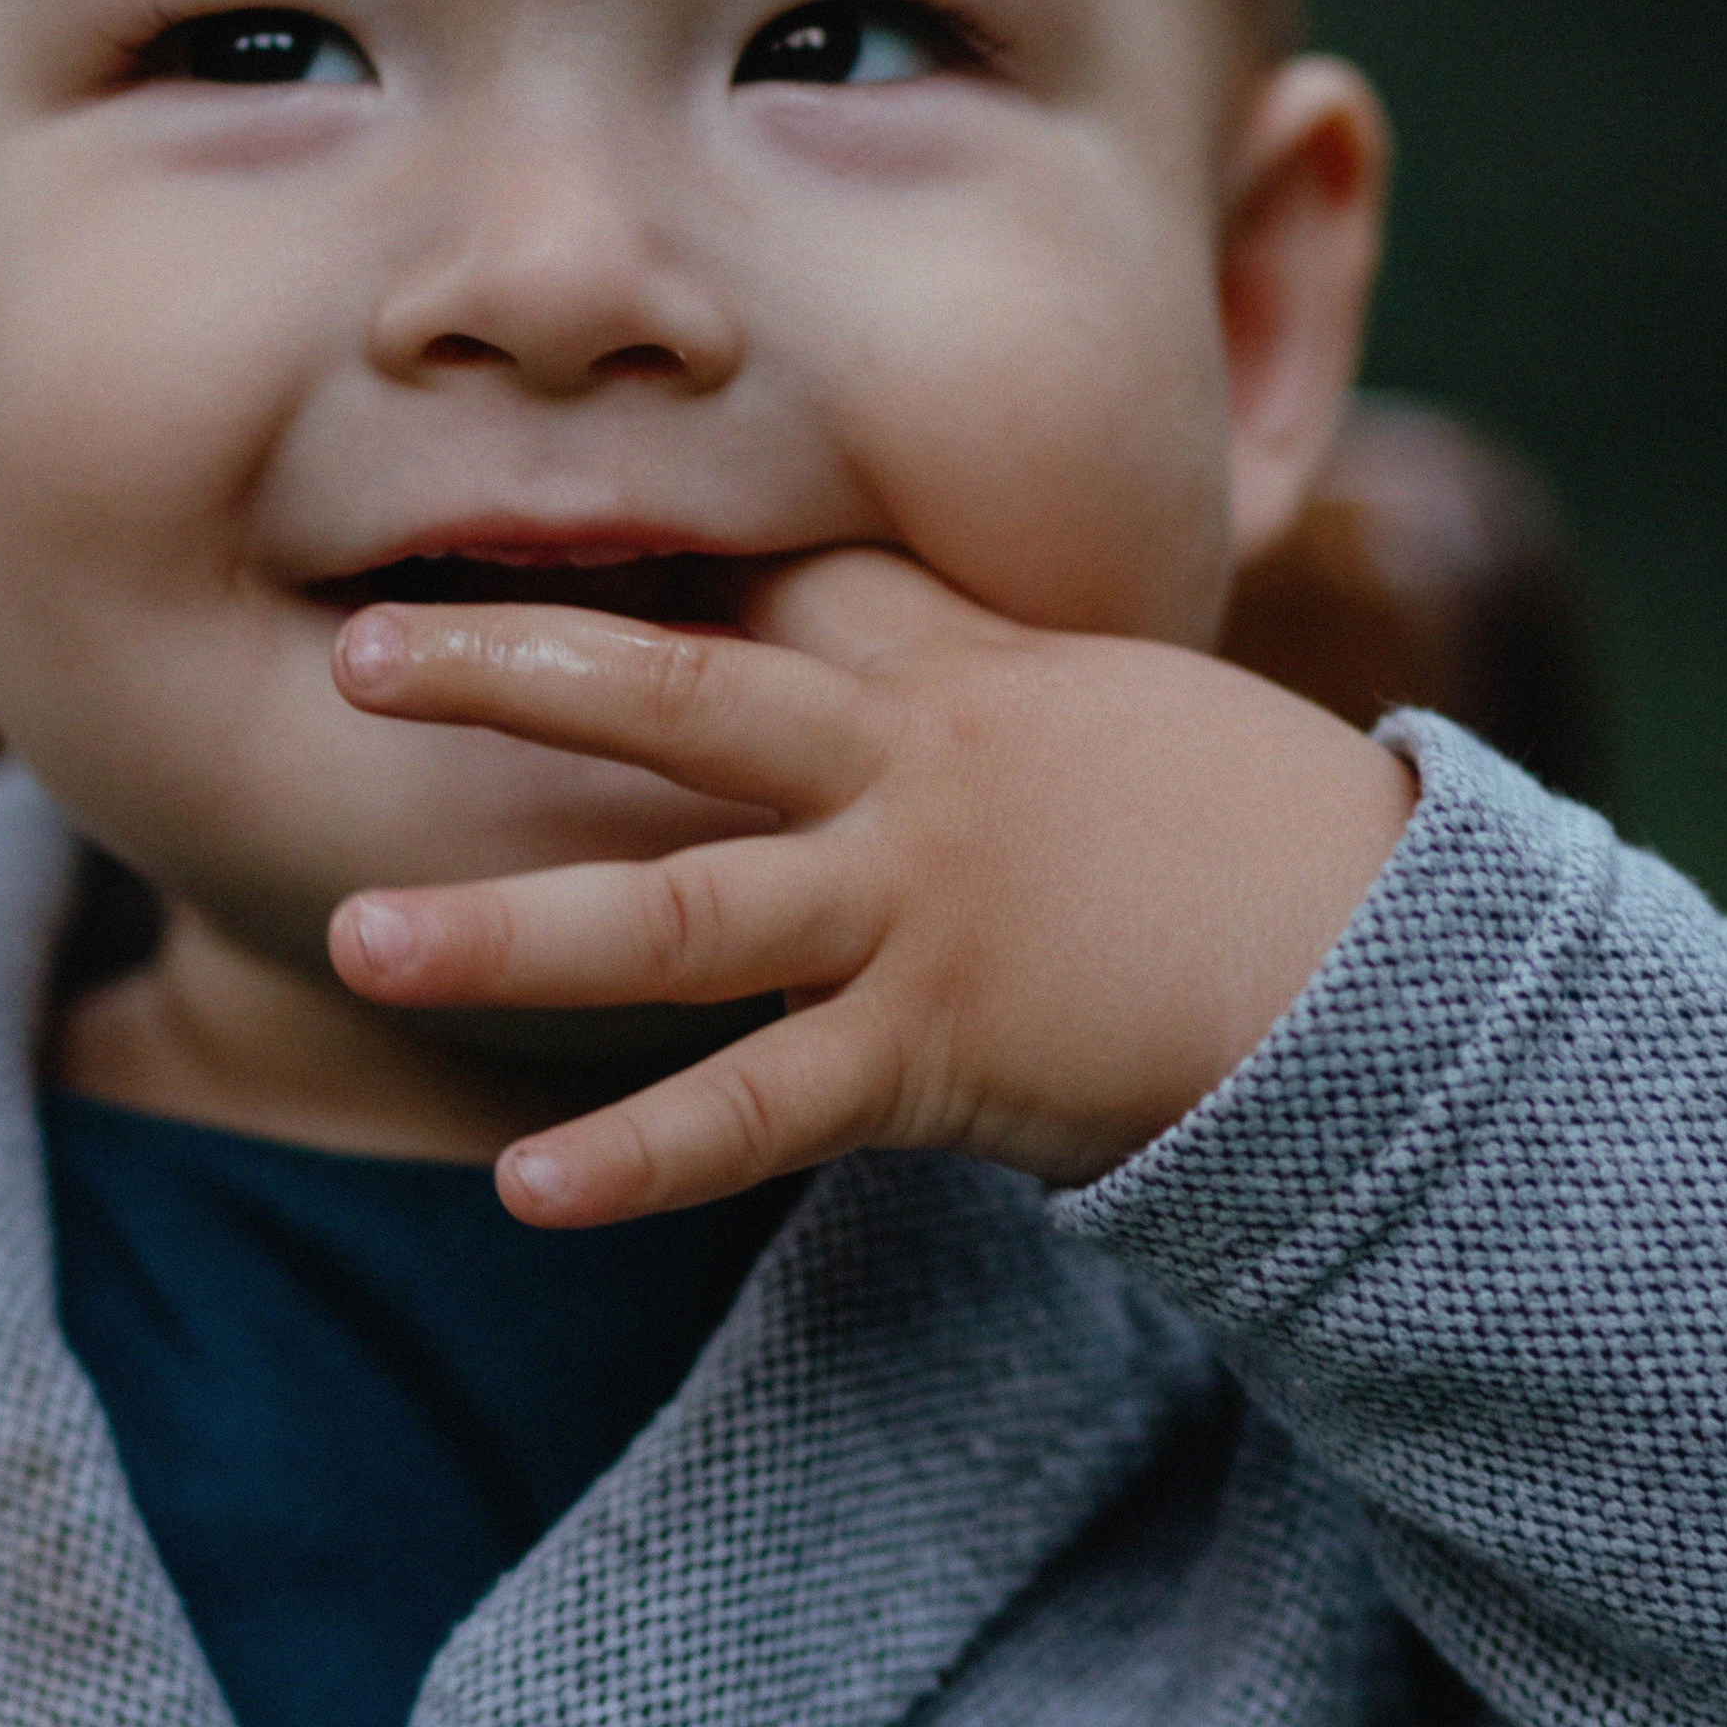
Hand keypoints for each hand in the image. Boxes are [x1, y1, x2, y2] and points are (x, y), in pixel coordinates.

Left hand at [327, 548, 1414, 1221]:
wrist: (1373, 948)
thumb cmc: (1214, 818)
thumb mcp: (1072, 700)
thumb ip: (927, 667)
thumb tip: (796, 637)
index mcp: (932, 673)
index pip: (747, 595)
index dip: (599, 573)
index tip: (444, 537)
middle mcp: (902, 774)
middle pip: (679, 703)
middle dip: (509, 676)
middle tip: (353, 660)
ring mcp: (912, 912)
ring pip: (684, 914)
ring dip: (510, 931)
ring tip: (358, 941)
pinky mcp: (936, 1052)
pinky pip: (766, 1109)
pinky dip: (646, 1150)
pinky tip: (527, 1188)